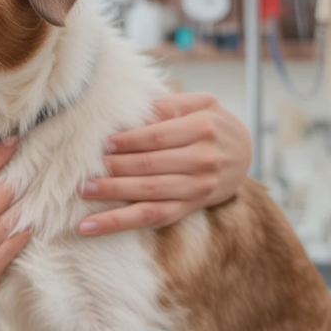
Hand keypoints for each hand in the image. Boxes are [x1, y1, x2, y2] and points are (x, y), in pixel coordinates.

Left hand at [77, 93, 251, 235]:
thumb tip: (132, 111)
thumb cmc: (212, 123)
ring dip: (113, 194)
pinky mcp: (189, 207)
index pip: (157, 136)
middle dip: (114, 169)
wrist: (246, 153)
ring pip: (149, 194)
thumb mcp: (201, 103)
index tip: (104, 145)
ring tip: (83, 191)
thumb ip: (169, 105)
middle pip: (150, 166)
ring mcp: (197, 187)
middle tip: (84, 170)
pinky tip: (90, 226)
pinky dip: (119, 223)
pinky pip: (151, 217)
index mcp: (203, 128)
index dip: (128, 141)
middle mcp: (203, 159)